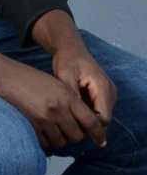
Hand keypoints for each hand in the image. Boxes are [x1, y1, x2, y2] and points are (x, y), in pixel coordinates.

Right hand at [0, 33, 107, 148]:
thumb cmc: (32, 79)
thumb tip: (85, 122)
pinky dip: (48, 140)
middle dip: (75, 135)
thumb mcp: (56, 84)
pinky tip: (42, 129)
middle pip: (77, 135)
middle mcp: (58, 108)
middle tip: (69, 128)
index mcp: (66, 95)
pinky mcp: (33, 127)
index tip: (101, 141)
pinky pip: (47, 143)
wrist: (7, 78)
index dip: (99, 134)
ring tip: (54, 127)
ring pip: (63, 141)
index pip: (90, 120)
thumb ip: (71, 102)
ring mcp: (44, 119)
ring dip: (61, 138)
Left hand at [31, 10, 117, 145]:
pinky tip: (74, 110)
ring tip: (70, 115)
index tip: (71, 123)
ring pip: (102, 118)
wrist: (71, 49)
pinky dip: (89, 114)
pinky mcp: (105, 95)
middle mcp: (110, 92)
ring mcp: (110, 94)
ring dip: (88, 120)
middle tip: (68, 121)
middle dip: (88, 124)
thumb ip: (72, 95)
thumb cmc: (67, 60)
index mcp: (103, 87)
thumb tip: (76, 116)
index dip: (89, 125)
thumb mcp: (65, 75)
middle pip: (104, 120)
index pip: (103, 118)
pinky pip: (100, 112)